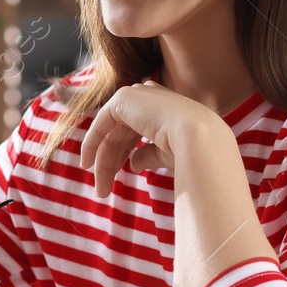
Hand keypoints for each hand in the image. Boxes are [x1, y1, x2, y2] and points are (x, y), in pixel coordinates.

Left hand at [77, 80, 225, 197]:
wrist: (198, 139)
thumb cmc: (191, 151)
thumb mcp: (167, 154)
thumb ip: (148, 155)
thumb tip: (133, 164)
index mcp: (164, 108)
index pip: (136, 130)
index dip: (124, 152)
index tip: (121, 172)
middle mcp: (150, 97)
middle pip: (120, 133)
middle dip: (110, 163)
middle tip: (103, 191)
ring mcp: (137, 95)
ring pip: (110, 132)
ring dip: (102, 162)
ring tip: (101, 190)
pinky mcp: (123, 98)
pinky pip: (101, 123)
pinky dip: (91, 143)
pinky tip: (87, 164)